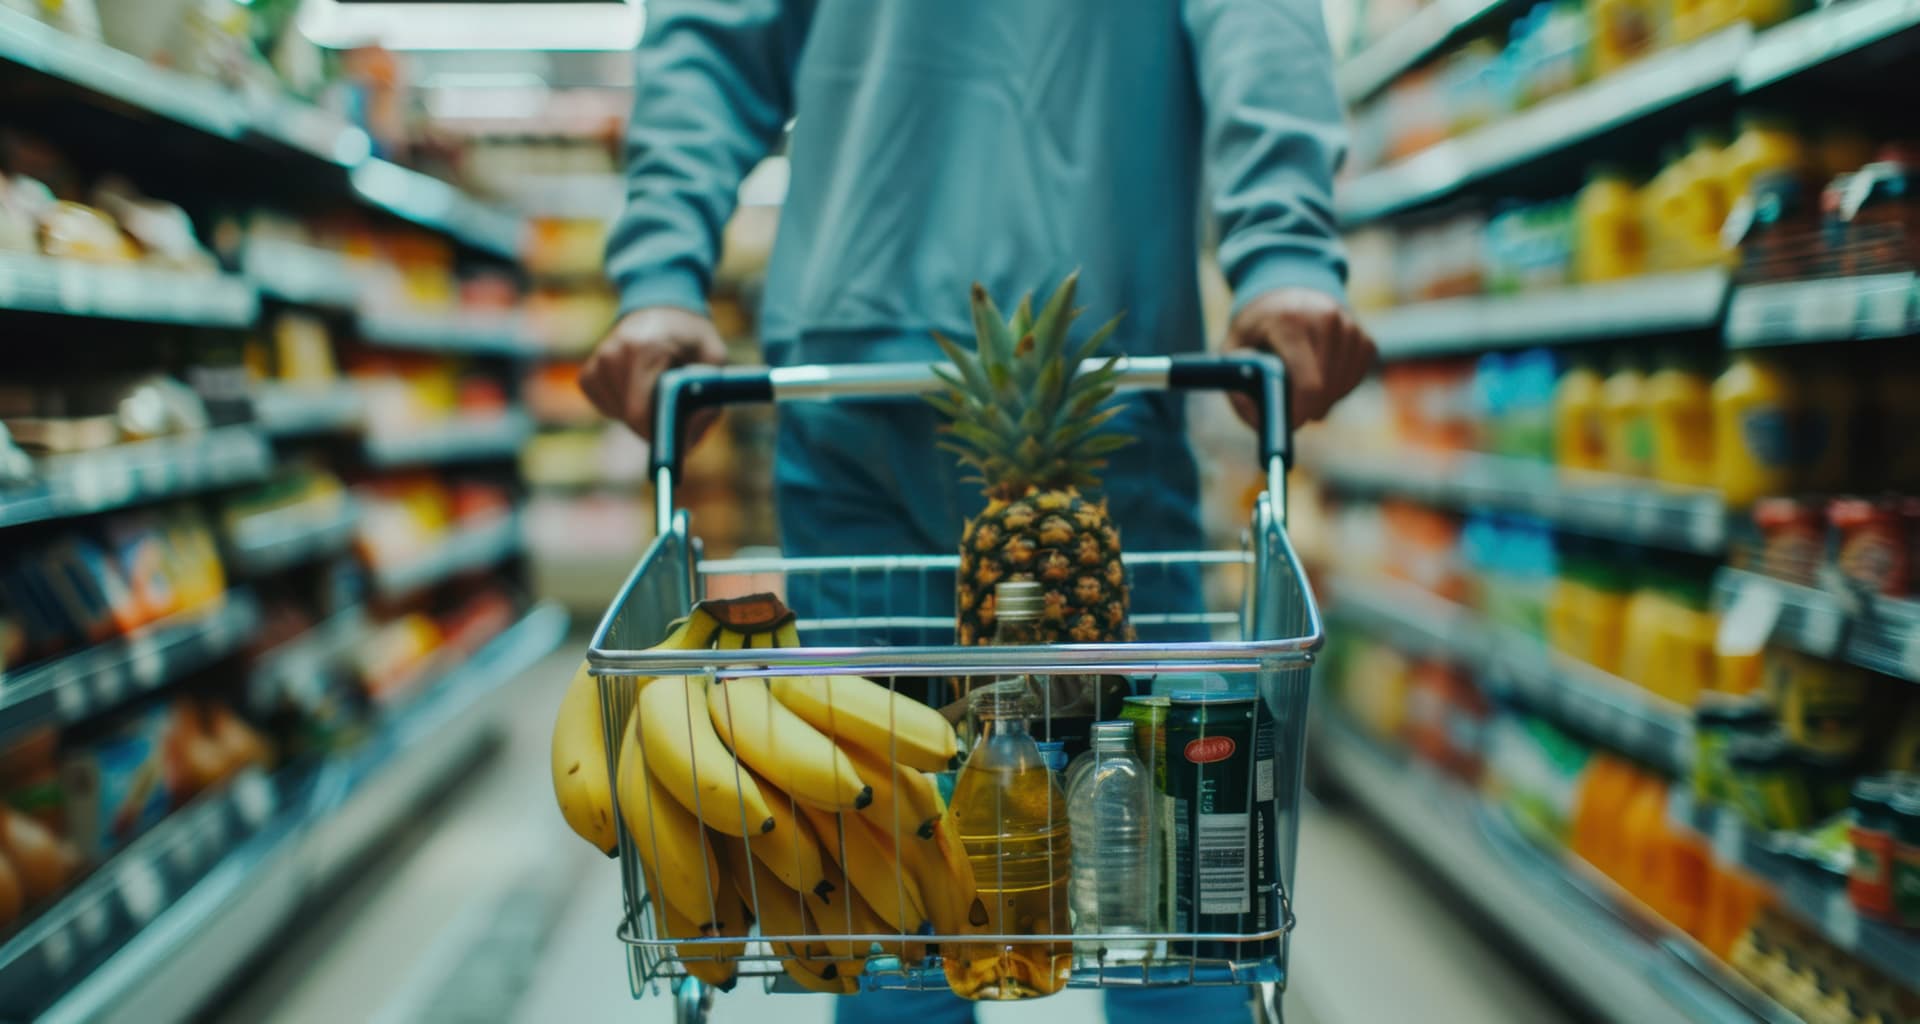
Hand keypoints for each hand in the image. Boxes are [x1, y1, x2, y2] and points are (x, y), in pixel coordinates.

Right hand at [578, 307, 727, 442]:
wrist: (661, 308)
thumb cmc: (691, 337)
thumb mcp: (714, 360)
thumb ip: (709, 400)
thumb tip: (687, 441)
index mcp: (645, 349)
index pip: (639, 413)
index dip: (660, 433)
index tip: (678, 433)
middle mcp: (613, 354)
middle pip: (630, 419)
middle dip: (655, 424)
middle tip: (675, 406)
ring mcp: (597, 364)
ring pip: (619, 416)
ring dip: (641, 414)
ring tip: (657, 389)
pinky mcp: (587, 375)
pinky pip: (607, 407)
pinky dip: (625, 407)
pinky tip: (639, 387)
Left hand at [1224, 288, 1376, 427]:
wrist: (1286, 294)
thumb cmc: (1256, 330)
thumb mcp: (1232, 350)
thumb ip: (1237, 385)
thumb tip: (1262, 420)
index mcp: (1290, 321)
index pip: (1309, 384)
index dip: (1299, 413)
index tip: (1287, 423)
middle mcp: (1327, 319)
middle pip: (1326, 391)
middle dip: (1306, 408)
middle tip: (1287, 404)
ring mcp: (1350, 328)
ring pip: (1341, 389)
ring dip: (1320, 399)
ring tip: (1297, 382)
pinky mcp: (1365, 339)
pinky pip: (1353, 381)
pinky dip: (1336, 389)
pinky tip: (1317, 374)